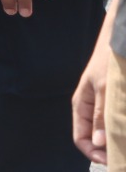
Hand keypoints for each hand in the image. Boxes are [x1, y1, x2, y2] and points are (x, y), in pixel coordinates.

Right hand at [72, 28, 111, 162]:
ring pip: (109, 131)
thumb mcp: (105, 90)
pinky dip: (122, 128)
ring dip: (119, 139)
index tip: (111, 160)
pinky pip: (117, 121)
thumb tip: (98, 143)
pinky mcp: (116, 103)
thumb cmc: (108, 63)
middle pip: (96, 138)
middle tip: (123, 154)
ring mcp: (105, 106)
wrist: (120, 43)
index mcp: (82, 107)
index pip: (81, 138)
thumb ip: (101, 116)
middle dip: (109, 149)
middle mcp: (92, 110)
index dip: (93, 152)